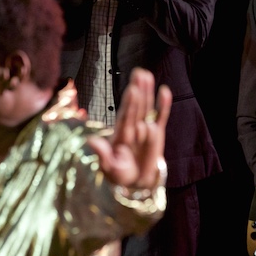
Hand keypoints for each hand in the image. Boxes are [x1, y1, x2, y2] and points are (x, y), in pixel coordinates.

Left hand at [87, 67, 170, 188]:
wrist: (135, 182)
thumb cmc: (120, 175)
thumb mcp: (110, 168)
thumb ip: (102, 154)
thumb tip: (91, 140)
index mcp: (120, 134)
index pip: (126, 117)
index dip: (130, 104)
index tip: (132, 90)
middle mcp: (132, 127)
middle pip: (136, 107)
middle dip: (138, 90)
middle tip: (139, 74)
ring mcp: (145, 128)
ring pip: (146, 107)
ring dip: (147, 91)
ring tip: (146, 75)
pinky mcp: (156, 133)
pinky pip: (160, 116)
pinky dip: (163, 105)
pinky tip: (164, 91)